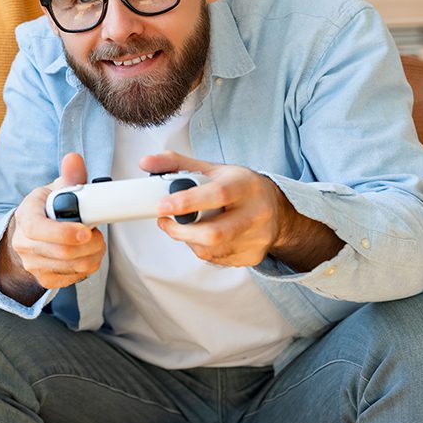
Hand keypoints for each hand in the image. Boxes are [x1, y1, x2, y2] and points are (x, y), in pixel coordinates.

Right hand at [7, 153, 106, 289]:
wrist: (29, 236)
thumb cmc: (46, 210)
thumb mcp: (54, 190)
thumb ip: (69, 176)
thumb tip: (74, 159)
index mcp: (25, 216)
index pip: (39, 229)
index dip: (64, 232)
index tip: (87, 231)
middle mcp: (24, 243)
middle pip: (62, 252)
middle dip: (90, 244)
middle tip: (98, 234)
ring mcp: (33, 264)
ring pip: (73, 267)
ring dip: (93, 255)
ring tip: (95, 242)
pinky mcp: (44, 279)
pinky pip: (74, 278)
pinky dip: (87, 266)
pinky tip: (86, 254)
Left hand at [141, 150, 286, 265]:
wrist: (277, 210)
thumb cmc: (238, 187)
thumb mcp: (212, 169)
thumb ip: (177, 164)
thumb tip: (146, 163)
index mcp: (246, 185)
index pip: (218, 195)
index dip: (187, 202)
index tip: (162, 206)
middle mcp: (257, 213)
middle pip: (214, 233)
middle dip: (180, 231)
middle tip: (164, 222)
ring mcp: (257, 238)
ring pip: (211, 250)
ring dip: (188, 240)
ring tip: (185, 226)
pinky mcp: (253, 256)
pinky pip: (216, 259)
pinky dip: (202, 249)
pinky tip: (203, 236)